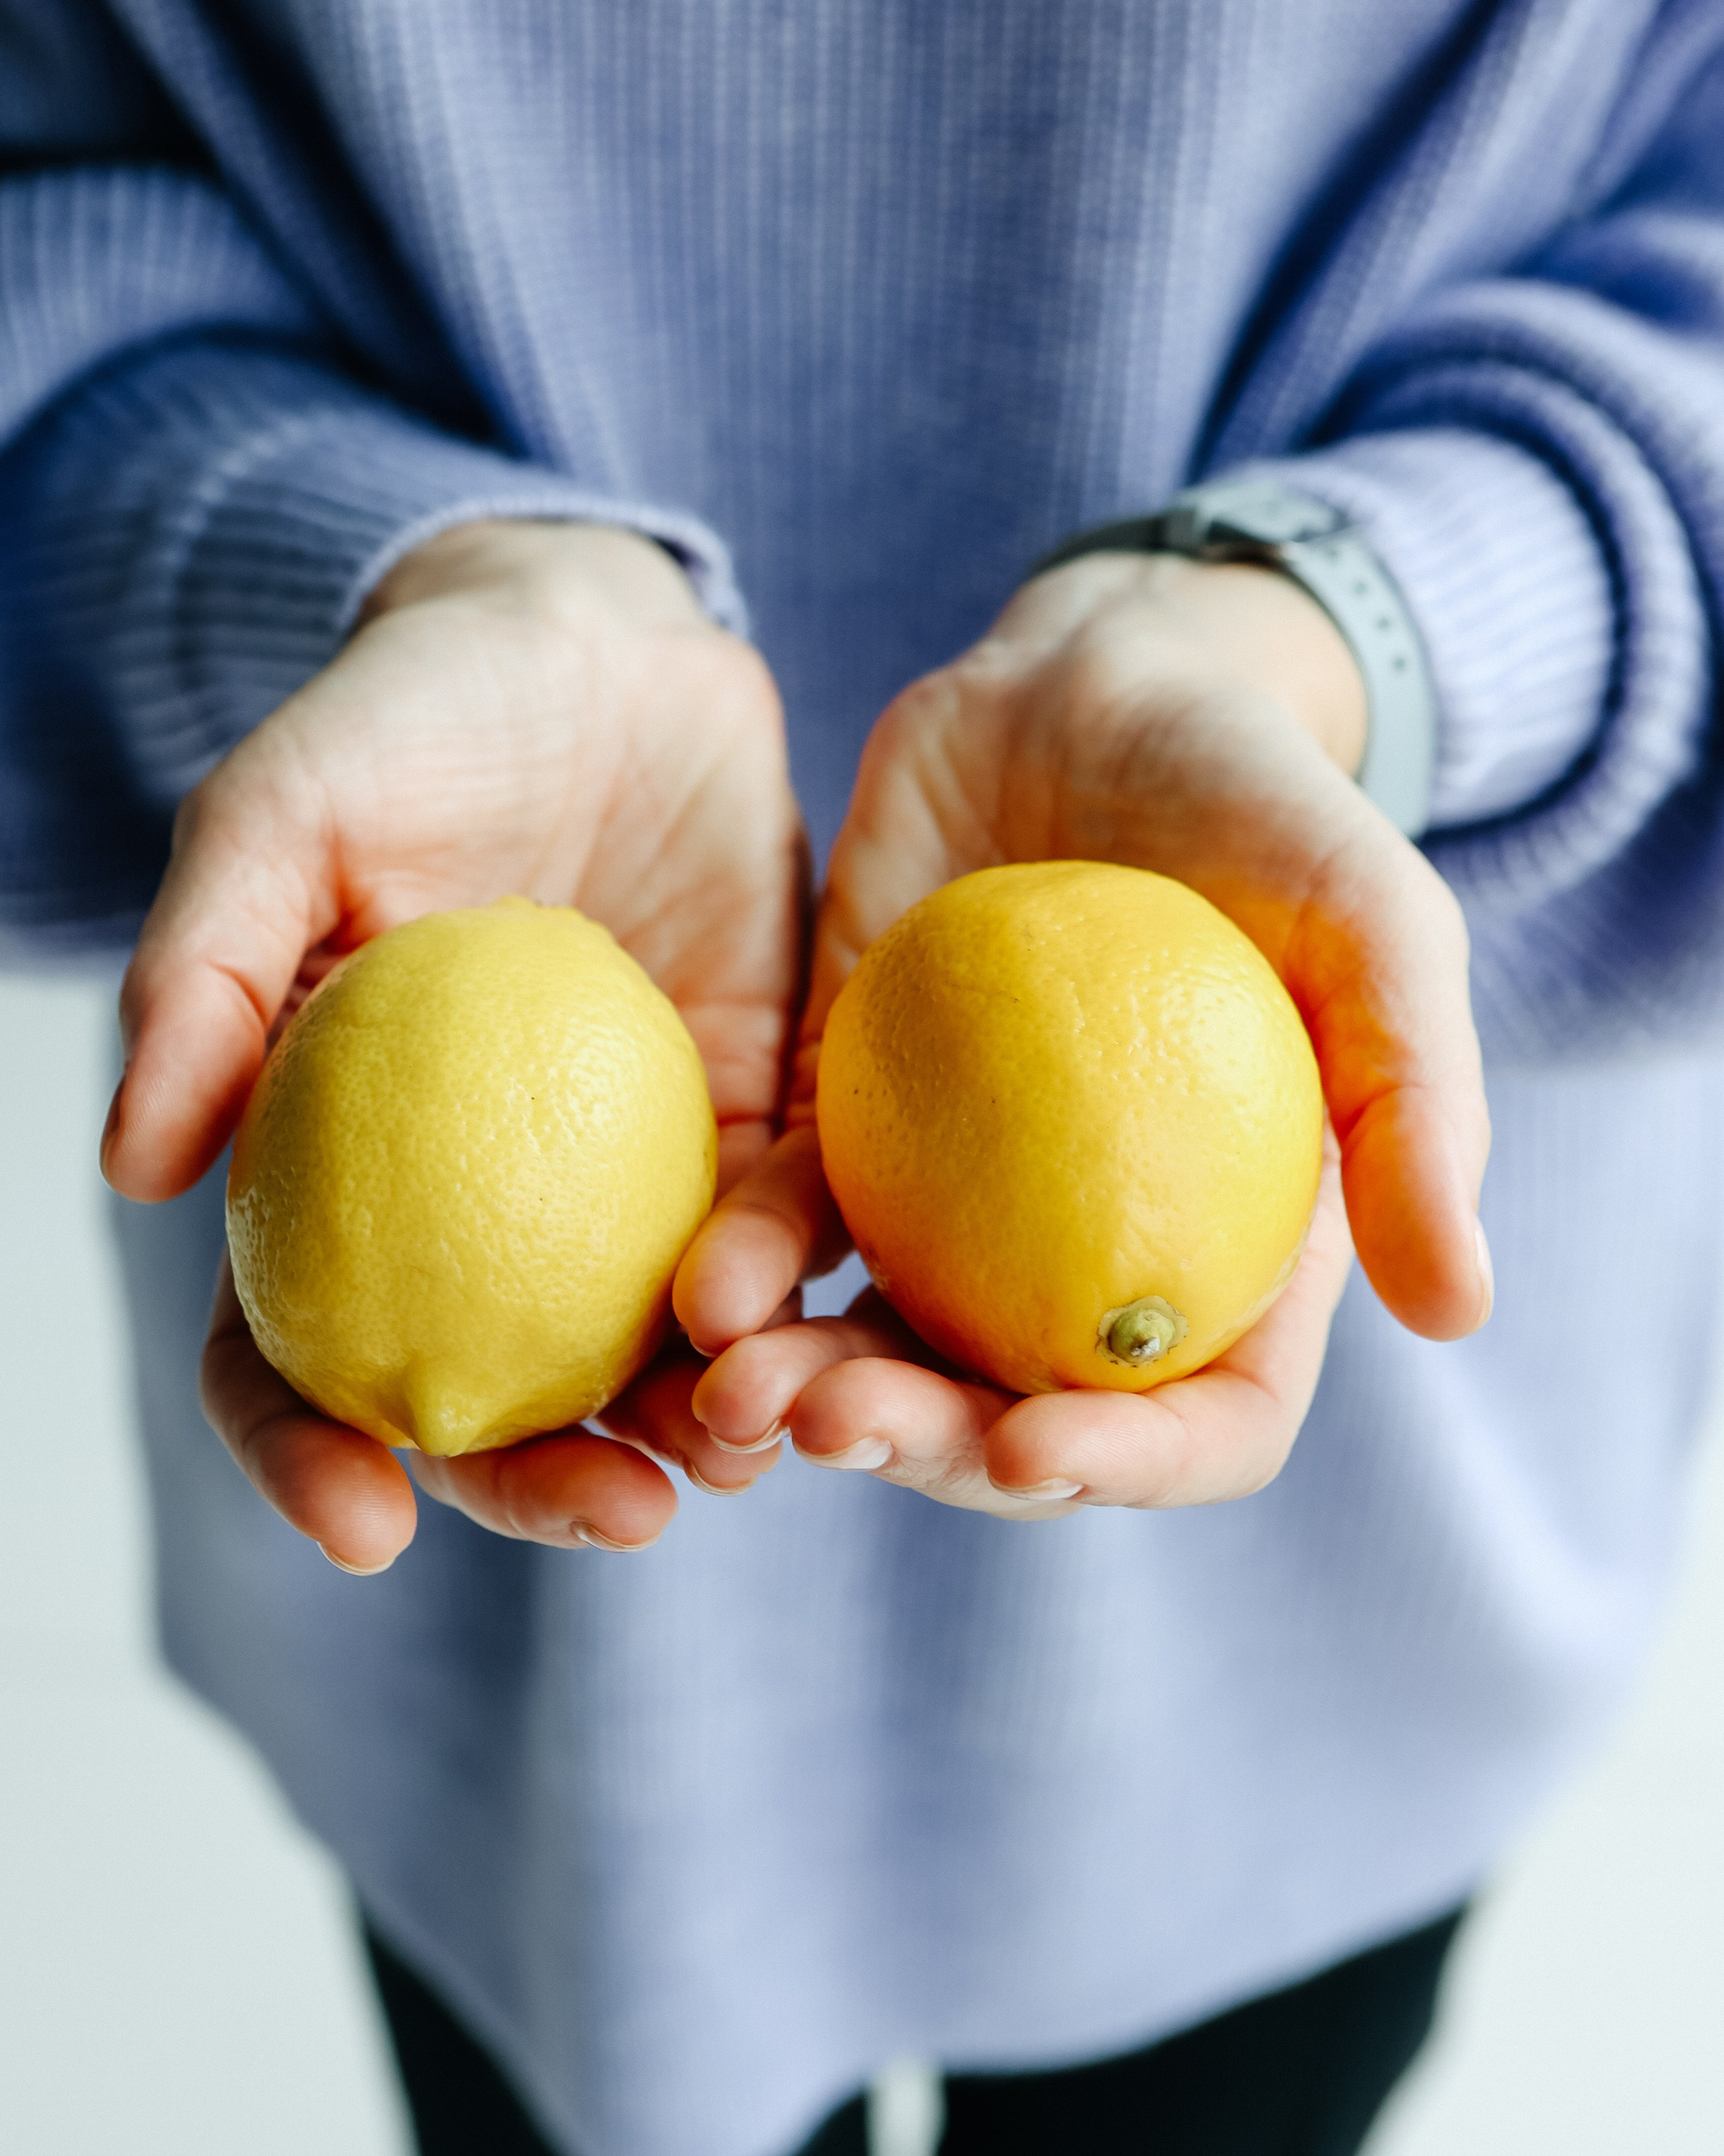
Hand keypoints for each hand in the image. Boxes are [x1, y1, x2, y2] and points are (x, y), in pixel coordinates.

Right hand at [102, 520, 804, 1569]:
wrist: (601, 645)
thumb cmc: (414, 719)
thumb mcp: (284, 815)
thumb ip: (208, 972)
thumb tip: (134, 1169)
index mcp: (333, 1162)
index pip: (288, 1344)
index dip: (307, 1450)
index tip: (364, 1522)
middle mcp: (476, 1202)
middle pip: (488, 1392)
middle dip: (543, 1483)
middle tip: (618, 1517)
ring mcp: (624, 1177)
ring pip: (645, 1351)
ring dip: (691, 1424)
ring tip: (739, 1453)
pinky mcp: (756, 1122)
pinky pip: (779, 1235)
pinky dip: (796, 1295)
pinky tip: (826, 1338)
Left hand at [653, 552, 1490, 1518]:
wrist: (1096, 689)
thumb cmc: (1262, 805)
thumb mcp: (1376, 928)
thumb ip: (1421, 1104)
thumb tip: (1456, 1308)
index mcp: (1230, 1252)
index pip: (1199, 1421)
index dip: (1124, 1467)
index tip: (1033, 1447)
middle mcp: (1087, 1255)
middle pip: (1010, 1416)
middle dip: (923, 1451)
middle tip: (831, 1421)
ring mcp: (959, 1200)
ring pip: (878, 1345)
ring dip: (804, 1393)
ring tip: (734, 1389)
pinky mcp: (847, 1122)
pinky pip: (785, 1219)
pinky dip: (741, 1265)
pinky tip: (698, 1287)